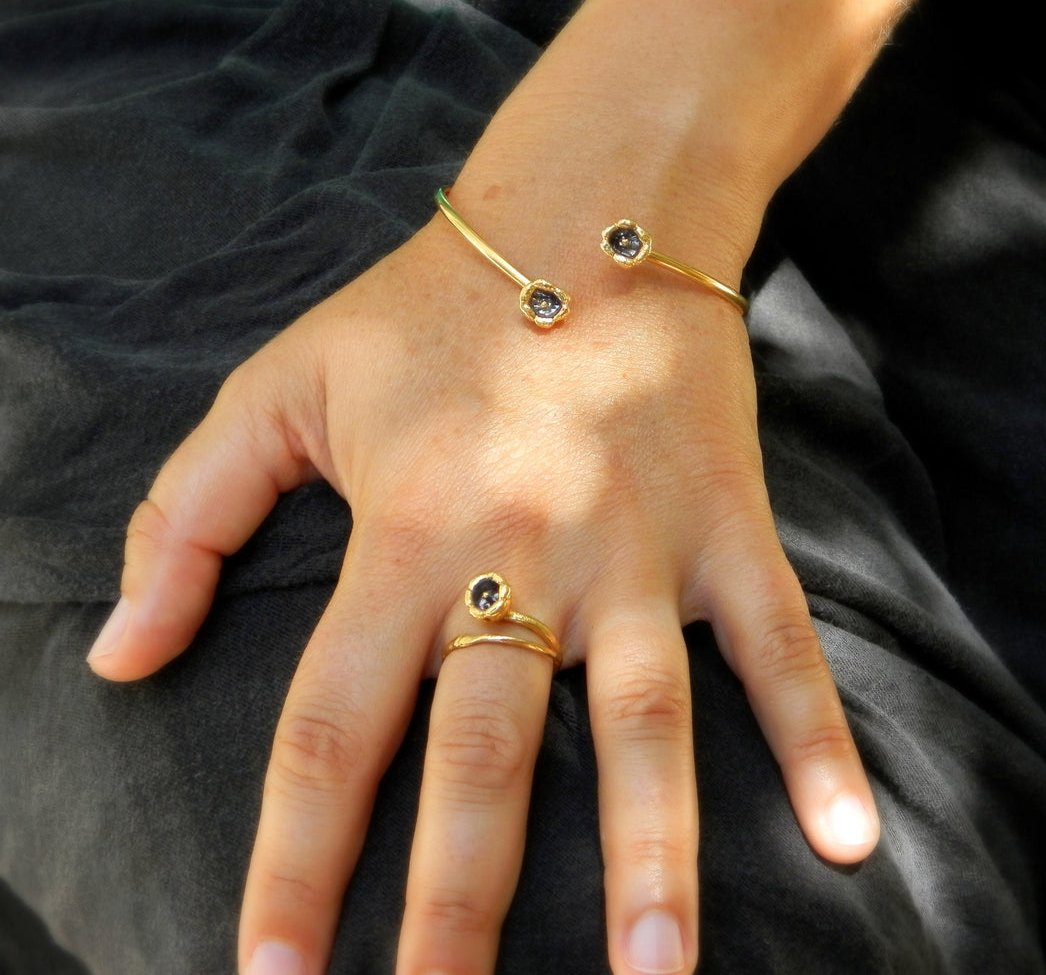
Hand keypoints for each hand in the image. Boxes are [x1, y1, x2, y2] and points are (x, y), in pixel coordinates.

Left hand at [86, 176, 879, 973]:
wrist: (594, 216)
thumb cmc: (433, 311)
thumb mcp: (282, 386)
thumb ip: (186, 517)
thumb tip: (119, 659)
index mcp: (406, 535)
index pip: (333, 728)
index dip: (295, 864)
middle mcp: (525, 557)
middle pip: (485, 758)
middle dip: (458, 906)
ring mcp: (641, 550)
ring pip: (645, 725)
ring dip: (650, 858)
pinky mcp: (729, 529)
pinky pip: (781, 646)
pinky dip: (818, 740)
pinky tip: (848, 842)